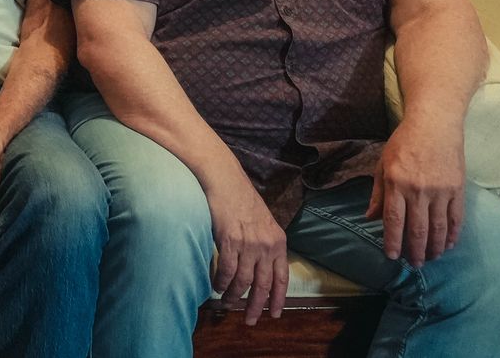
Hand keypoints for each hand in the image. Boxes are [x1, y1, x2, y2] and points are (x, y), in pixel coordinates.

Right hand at [203, 169, 287, 325]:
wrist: (225, 179)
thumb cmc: (240, 197)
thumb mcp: (263, 221)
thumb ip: (265, 243)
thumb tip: (259, 265)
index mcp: (278, 242)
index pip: (282, 278)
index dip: (278, 299)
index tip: (274, 314)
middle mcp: (266, 246)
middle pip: (263, 285)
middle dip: (256, 306)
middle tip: (251, 320)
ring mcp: (249, 244)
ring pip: (243, 281)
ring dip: (234, 296)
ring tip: (227, 303)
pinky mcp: (230, 241)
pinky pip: (227, 271)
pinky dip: (221, 282)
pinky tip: (217, 286)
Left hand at [367, 121, 465, 266]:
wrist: (434, 125)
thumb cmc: (403, 143)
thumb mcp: (383, 165)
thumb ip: (378, 194)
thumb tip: (369, 218)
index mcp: (396, 183)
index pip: (393, 220)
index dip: (392, 241)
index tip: (391, 256)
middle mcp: (418, 190)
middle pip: (417, 229)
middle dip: (414, 251)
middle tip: (413, 265)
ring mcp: (440, 191)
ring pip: (438, 228)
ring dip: (433, 248)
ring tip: (429, 259)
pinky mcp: (457, 190)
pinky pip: (456, 218)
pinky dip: (452, 235)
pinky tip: (447, 245)